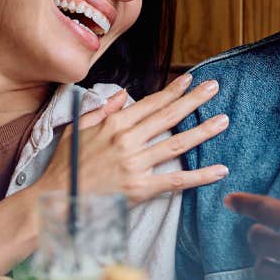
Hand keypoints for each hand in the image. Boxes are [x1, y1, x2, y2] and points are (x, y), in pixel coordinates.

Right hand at [41, 73, 228, 204]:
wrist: (56, 199)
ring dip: (203, 131)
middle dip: (194, 100)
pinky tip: (220, 170)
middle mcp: (127, 140)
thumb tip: (122, 95)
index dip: (172, 90)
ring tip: (223, 120)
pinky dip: (200, 176)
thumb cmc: (66, 166)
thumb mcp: (78, 129)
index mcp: (113, 123)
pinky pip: (176, 180)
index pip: (150, 103)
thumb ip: (101, 110)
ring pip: (177, 144)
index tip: (190, 80)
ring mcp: (135, 164)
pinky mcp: (140, 188)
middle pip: (168, 116)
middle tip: (214, 87)